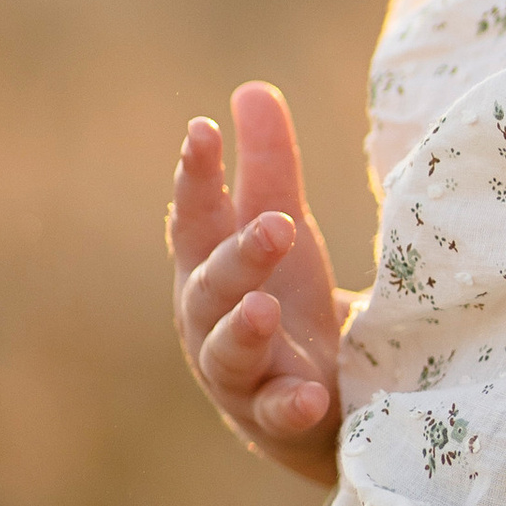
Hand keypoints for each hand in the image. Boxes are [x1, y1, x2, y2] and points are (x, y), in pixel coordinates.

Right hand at [168, 83, 344, 482]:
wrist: (305, 406)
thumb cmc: (282, 301)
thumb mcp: (280, 228)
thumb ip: (269, 166)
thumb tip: (251, 88)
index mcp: (207, 266)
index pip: (196, 216)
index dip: (195, 174)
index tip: (202, 130)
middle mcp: (209, 320)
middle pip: (210, 284)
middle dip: (238, 254)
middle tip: (278, 224)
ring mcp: (238, 374)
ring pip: (227, 352)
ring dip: (244, 328)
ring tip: (265, 308)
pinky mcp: (273, 417)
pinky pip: (274, 415)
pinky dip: (288, 406)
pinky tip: (310, 395)